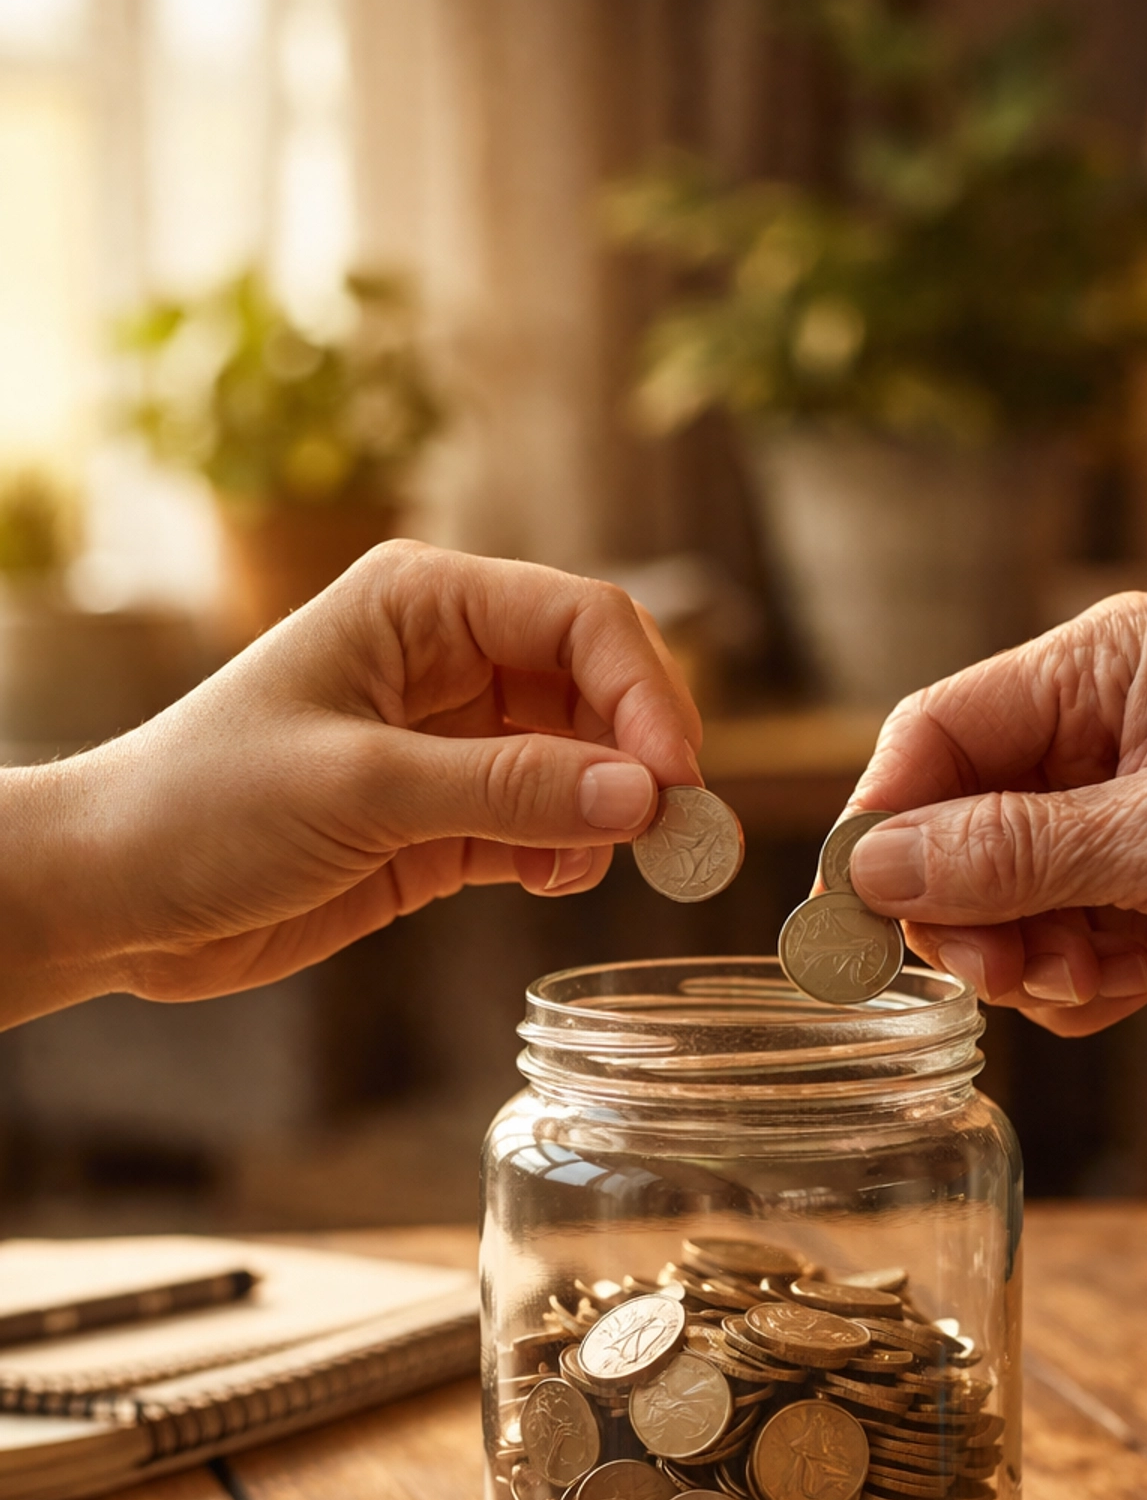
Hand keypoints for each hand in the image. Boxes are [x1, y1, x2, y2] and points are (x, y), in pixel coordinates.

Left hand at [0, 542, 702, 1025]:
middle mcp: (447, 660)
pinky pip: (547, 825)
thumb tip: (641, 795)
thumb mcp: (363, 790)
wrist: (118, 895)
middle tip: (675, 837)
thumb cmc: (205, 808)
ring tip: (591, 867)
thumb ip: (509, 789)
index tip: (673, 782)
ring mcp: (451, 744)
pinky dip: (569, 854)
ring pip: (585, 763)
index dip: (644, 694)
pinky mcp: (446, 821)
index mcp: (421, 604)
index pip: (581, 620)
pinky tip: (551, 880)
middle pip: (599, 688)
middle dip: (642, 758)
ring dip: (608, 814)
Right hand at [844, 592, 1146, 1101]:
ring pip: (988, 902)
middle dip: (958, 905)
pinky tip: (1122, 992)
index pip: (942, 730)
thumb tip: (874, 867)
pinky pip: (1044, 955)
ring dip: (1017, 956)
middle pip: (950, 824)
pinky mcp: (1143, 915)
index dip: (887, 817)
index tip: (853, 906)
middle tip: (988, 964)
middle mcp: (1103, 743)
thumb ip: (1014, 853)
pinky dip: (1063, 989)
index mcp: (1112, 673)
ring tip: (1086, 976)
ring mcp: (1119, 835)